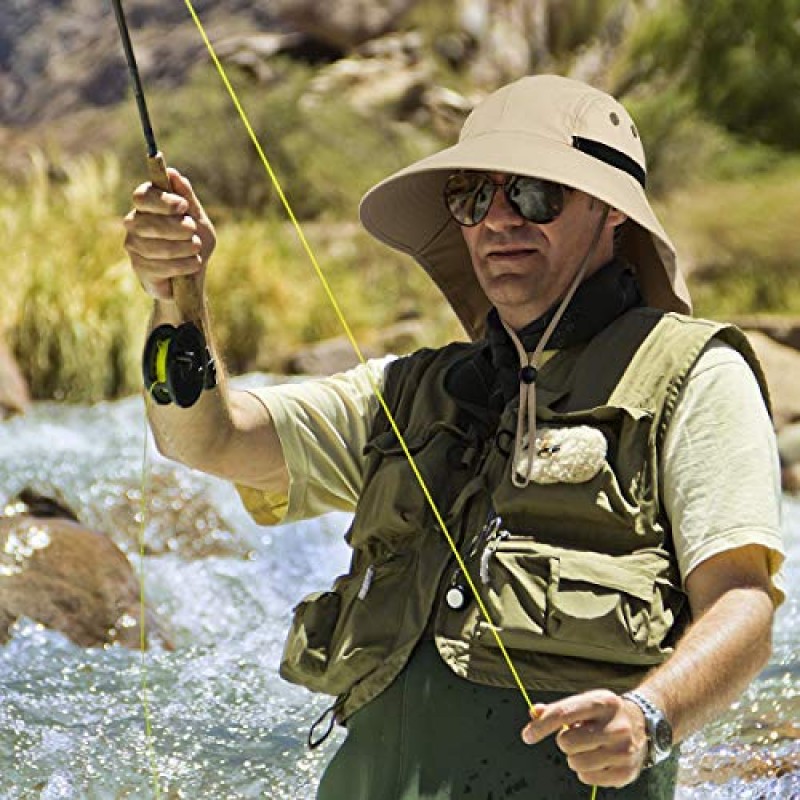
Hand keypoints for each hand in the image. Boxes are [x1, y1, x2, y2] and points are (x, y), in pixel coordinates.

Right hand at [123, 168, 215, 299]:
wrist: (193, 276)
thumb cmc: (193, 242)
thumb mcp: (197, 219)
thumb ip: (187, 198)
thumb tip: (172, 173)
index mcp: (147, 206)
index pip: (143, 197)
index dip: (162, 201)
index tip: (183, 206)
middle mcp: (135, 223)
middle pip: (147, 222)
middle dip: (175, 227)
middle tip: (192, 231)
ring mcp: (134, 246)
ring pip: (154, 246)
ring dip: (181, 247)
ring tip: (195, 248)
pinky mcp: (140, 268)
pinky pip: (159, 266)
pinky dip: (182, 265)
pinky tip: (194, 263)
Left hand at [521, 689, 647, 787]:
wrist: (643, 725)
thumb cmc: (603, 713)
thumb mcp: (585, 703)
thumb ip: (558, 709)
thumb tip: (534, 713)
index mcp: (603, 702)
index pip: (564, 714)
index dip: (542, 726)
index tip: (527, 736)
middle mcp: (616, 726)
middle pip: (567, 742)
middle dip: (565, 741)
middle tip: (577, 736)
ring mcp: (623, 751)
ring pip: (576, 763)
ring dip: (575, 758)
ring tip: (589, 747)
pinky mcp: (626, 772)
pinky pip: (588, 779)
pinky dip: (586, 771)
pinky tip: (598, 759)